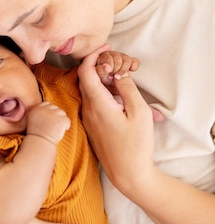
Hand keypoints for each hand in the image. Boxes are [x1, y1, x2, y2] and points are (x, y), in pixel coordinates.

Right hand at [27, 101, 70, 145]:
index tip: (48, 121)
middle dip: (56, 116)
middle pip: (56, 108)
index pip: (47, 104)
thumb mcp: (34, 120)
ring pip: (62, 113)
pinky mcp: (61, 120)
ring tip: (54, 130)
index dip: (50, 112)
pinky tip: (59, 132)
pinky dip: (66, 127)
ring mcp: (53, 114)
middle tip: (51, 127)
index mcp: (36, 108)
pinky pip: (68, 121)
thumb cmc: (37, 135)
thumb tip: (54, 108)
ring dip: (61, 121)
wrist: (39, 145)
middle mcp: (44, 109)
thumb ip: (41, 112)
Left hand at [78, 47, 154, 193]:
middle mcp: (87, 110)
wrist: (129, 174)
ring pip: (91, 92)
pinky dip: (106, 95)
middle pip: (87, 79)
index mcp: (97, 104)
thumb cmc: (135, 145)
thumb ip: (127, 88)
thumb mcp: (138, 112)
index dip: (94, 55)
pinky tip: (124, 100)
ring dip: (104, 82)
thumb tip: (119, 73)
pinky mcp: (92, 127)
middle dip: (100, 67)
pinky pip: (95, 104)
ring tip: (124, 81)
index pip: (86, 71)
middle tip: (118, 64)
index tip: (106, 48)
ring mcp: (88, 119)